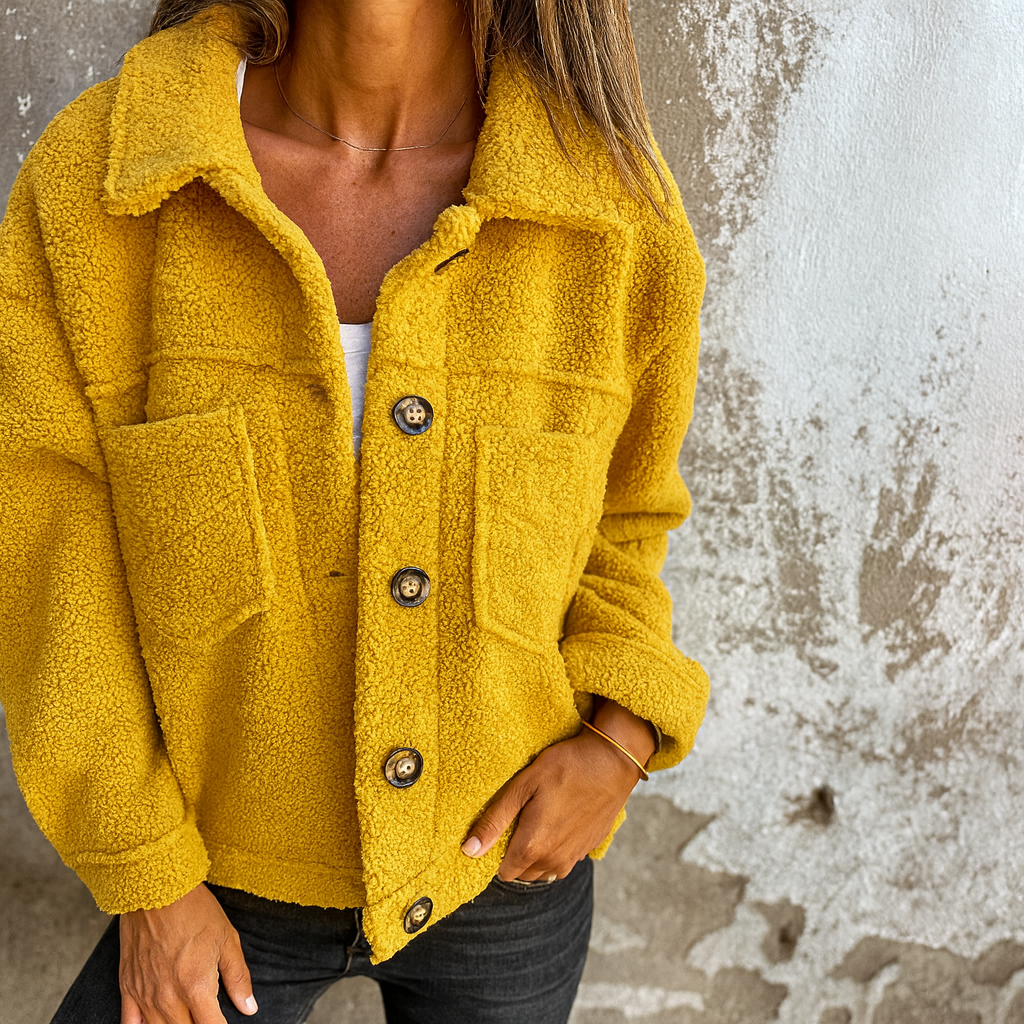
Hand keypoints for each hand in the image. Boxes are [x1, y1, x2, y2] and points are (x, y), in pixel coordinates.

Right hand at [119, 883, 256, 1023]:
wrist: (156, 888)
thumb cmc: (195, 910)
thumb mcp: (227, 940)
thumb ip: (237, 978)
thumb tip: (249, 1008)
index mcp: (197, 986)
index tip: (224, 1023)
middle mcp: (169, 997)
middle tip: (206, 1017)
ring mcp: (145, 994)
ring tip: (185, 1020)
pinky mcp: (127, 986)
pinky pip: (129, 1023)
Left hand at [461, 700, 654, 880]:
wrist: (613, 761)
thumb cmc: (567, 766)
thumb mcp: (524, 785)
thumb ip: (495, 820)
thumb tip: (469, 850)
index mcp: (533, 846)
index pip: (503, 872)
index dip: (497, 852)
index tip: (501, 828)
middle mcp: (554, 860)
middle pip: (523, 873)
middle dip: (516, 853)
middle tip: (520, 819)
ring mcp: (574, 857)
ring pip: (543, 870)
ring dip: (536, 853)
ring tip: (539, 819)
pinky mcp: (588, 849)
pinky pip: (563, 860)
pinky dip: (556, 848)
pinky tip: (559, 819)